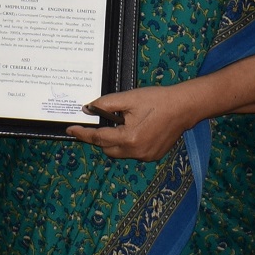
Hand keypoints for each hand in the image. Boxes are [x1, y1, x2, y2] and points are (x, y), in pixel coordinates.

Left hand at [70, 85, 199, 161]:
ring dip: (115, 142)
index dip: (82, 134)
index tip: (71, 130)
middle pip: (107, 149)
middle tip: (100, 123)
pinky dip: (128, 144)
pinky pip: (133, 153)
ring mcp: (146, 156)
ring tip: (122, 124)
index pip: (98, 138)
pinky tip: (137, 130)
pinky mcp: (153, 156)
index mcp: (128, 137)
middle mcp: (136, 151)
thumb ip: (106, 104)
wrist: (184, 107)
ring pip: (120, 152)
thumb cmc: (157, 100)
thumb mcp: (129, 98)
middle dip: (100, 138)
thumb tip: (88, 108)